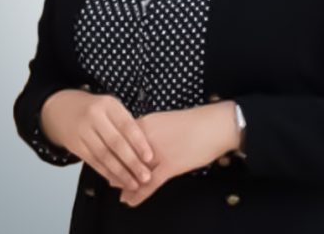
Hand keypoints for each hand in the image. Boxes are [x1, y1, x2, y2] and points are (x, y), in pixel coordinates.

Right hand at [40, 89, 155, 190]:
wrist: (64, 109)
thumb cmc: (97, 109)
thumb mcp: (111, 108)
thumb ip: (127, 124)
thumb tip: (146, 149)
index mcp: (108, 104)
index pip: (126, 125)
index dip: (138, 142)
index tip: (149, 157)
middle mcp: (94, 116)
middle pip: (115, 142)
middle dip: (132, 162)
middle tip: (145, 177)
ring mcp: (82, 131)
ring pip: (104, 155)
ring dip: (120, 173)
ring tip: (134, 184)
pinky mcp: (75, 145)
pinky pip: (93, 162)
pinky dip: (107, 173)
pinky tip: (118, 181)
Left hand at [119, 101, 240, 207]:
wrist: (214, 125)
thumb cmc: (194, 122)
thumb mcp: (166, 121)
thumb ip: (151, 132)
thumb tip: (140, 144)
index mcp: (146, 122)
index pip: (121, 140)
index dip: (113, 152)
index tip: (108, 159)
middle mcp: (147, 138)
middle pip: (124, 157)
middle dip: (116, 169)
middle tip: (110, 178)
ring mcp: (157, 153)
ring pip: (134, 171)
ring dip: (125, 182)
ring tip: (119, 190)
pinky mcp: (169, 166)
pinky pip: (150, 184)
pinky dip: (139, 194)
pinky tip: (131, 201)